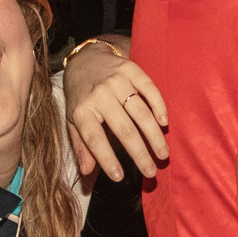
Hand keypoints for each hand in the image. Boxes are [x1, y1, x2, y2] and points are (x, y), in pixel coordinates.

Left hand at [63, 46, 167, 180]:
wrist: (85, 59)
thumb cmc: (80, 96)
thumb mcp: (73, 120)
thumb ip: (81, 145)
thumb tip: (87, 172)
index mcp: (82, 110)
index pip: (95, 139)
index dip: (107, 159)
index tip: (119, 177)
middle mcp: (99, 95)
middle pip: (124, 129)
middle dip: (139, 154)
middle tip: (151, 172)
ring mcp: (116, 81)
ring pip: (140, 112)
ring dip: (154, 136)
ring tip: (162, 154)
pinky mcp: (131, 70)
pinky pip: (149, 89)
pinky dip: (158, 106)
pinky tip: (164, 123)